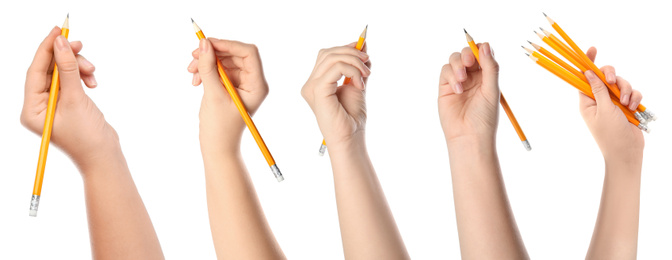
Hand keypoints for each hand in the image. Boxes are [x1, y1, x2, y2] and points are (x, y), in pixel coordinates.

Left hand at [21, 26, 117, 170]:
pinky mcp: (69, 104)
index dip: (46, 49)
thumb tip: (61, 44)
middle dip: (66, 58)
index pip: (34, 71)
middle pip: (48, 70)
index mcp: (32, 109)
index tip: (58, 32)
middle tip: (80, 44)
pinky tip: (93, 82)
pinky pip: (72, 82)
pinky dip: (83, 78)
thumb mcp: (75, 99)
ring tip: (92, 73)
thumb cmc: (87, 137)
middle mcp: (39, 106)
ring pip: (62, 74)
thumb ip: (68, 69)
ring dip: (78, 68)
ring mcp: (54, 105)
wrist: (105, 157)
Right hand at [188, 38, 267, 153]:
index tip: (207, 44)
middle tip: (193, 56)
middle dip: (213, 53)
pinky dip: (207, 71)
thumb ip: (209, 68)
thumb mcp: (212, 95)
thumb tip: (204, 44)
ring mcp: (242, 84)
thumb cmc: (219, 128)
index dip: (228, 44)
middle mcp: (253, 82)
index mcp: (257, 85)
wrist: (217, 148)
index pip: (249, 53)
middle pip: (236, 54)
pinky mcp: (231, 87)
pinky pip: (220, 70)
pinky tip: (196, 80)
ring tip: (191, 72)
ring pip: (225, 60)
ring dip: (207, 62)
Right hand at [300, 43, 370, 146]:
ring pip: (332, 58)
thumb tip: (363, 46)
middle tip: (368, 63)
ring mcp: (312, 87)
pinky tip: (360, 84)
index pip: (326, 56)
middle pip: (327, 53)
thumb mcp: (356, 85)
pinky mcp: (318, 90)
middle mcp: (310, 84)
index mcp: (316, 83)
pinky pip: (336, 68)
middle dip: (351, 53)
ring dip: (354, 62)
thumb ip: (357, 67)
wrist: (350, 138)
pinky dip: (352, 71)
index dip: (344, 48)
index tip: (362, 48)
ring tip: (366, 75)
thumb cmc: (351, 117)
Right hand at [438, 42, 499, 143]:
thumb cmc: (484, 117)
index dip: (481, 48)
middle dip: (467, 53)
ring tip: (462, 80)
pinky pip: (445, 72)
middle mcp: (473, 76)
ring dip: (457, 65)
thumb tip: (485, 46)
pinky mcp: (445, 87)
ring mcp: (458, 80)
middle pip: (467, 53)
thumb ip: (490, 67)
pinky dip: (451, 76)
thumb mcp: (492, 90)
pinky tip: (458, 90)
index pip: (483, 53)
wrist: (469, 136)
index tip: (481, 51)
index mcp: (487, 75)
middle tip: (469, 62)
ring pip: (454, 59)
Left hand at [580, 47, 643, 163]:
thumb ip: (598, 89)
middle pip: (605, 76)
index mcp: (587, 101)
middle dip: (613, 76)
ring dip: (626, 91)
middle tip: (613, 81)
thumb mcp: (603, 110)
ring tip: (627, 104)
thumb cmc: (610, 135)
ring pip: (621, 83)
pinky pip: (632, 92)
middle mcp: (599, 99)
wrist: (628, 152)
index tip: (592, 49)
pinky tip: (634, 108)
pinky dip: (635, 98)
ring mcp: (613, 102)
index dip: (587, 63)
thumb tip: (588, 72)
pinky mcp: (626, 106)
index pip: (584, 78)